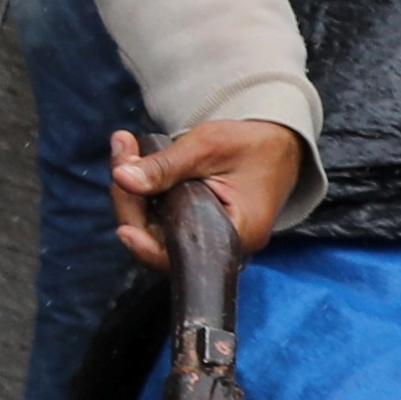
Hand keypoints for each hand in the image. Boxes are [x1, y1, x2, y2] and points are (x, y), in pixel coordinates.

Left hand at [110, 118, 304, 273]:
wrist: (279, 144)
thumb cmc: (253, 145)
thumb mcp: (208, 146)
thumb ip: (166, 165)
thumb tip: (121, 178)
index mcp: (238, 234)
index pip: (182, 255)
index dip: (146, 246)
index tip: (123, 230)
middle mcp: (224, 245)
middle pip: (158, 240)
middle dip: (130, 200)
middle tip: (122, 153)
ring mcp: (208, 237)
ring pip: (153, 228)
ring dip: (132, 192)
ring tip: (126, 148)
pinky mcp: (196, 226)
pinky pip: (160, 219)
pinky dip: (143, 192)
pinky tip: (134, 161)